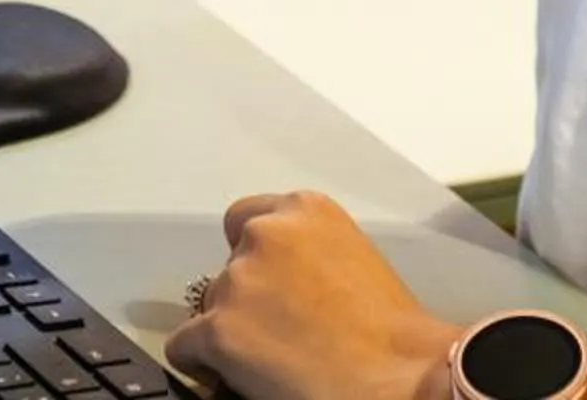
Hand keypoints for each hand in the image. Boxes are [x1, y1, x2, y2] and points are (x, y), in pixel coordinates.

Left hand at [164, 193, 458, 399]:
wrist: (401, 376)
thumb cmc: (393, 332)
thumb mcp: (353, 256)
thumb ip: (310, 252)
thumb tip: (283, 280)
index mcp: (305, 209)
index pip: (246, 219)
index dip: (254, 258)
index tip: (266, 283)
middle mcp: (265, 234)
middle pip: (227, 267)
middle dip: (244, 296)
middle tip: (277, 330)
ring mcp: (238, 281)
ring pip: (208, 307)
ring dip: (229, 329)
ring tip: (271, 358)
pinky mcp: (219, 330)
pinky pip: (185, 347)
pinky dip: (204, 363)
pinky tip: (239, 375)